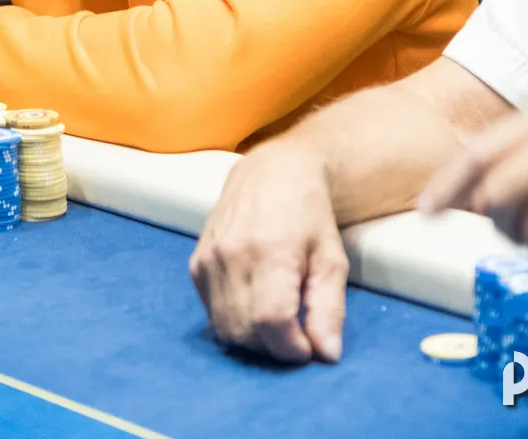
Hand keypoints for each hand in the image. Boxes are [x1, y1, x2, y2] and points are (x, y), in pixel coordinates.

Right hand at [188, 141, 348, 361]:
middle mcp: (231, 255)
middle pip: (245, 330)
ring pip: (224, 328)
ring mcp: (207, 259)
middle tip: (296, 334)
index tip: (308, 348)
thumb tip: (326, 354)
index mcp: (270, 251)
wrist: (270, 173)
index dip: (290, 347)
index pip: (271, 321)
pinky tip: (254, 304)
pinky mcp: (195, 264)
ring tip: (277, 322)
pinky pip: (211, 313)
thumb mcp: (332, 258)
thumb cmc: (308, 215)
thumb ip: (329, 308)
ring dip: (253, 339)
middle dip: (274, 347)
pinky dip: (234, 321)